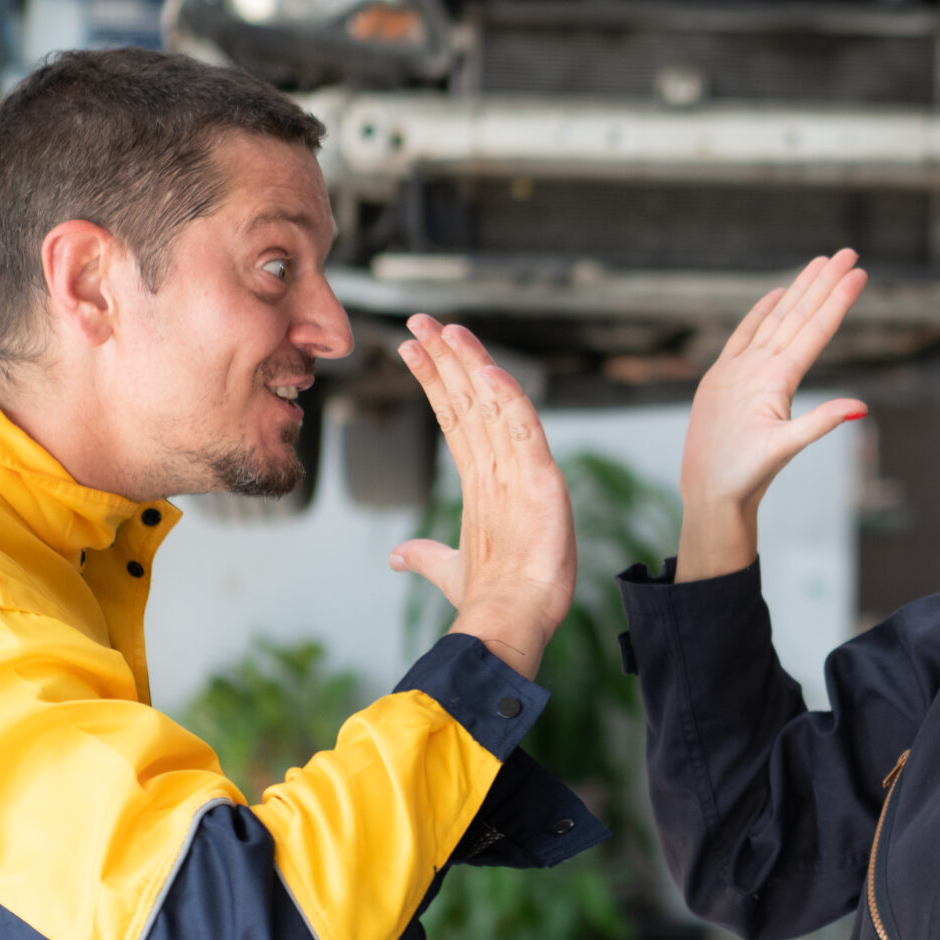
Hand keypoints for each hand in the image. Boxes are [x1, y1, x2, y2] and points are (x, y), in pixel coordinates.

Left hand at [389, 317, 576, 678]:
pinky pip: (523, 429)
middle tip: (422, 322)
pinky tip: (487, 370)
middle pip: (471, 400)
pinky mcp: (541, 480)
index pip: (455, 418)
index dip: (435, 381)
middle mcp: (503, 466)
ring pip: (494, 403)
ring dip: (470, 364)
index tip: (413, 351)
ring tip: (445, 329)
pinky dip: (508, 398)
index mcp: (484, 481)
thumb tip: (398, 555)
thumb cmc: (494, 595)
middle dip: (447, 358)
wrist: (512, 618)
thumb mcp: (449, 569)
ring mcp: (523, 469)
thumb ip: (426, 555)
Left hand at [676, 251, 869, 580]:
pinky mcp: (721, 375)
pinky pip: (744, 334)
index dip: (838, 300)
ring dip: (798, 290)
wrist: (707, 490)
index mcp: (774, 379)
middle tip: (847, 253)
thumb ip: (822, 422)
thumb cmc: (746, 475)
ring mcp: (736, 367)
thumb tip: (861, 407)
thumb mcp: (786, 449)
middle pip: (797, 314)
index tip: (858, 273)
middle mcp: (755, 365)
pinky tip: (776, 293)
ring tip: (819, 263)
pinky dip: (760, 311)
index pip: (815, 330)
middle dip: (824, 282)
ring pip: (773, 318)